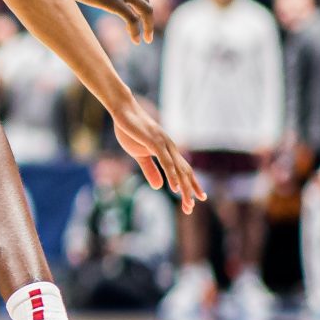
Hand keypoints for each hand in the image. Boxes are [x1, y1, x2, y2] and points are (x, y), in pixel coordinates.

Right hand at [110, 97, 202, 213]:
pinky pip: (166, 162)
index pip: (183, 170)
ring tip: (188, 203)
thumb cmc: (130, 131)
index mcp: (168, 150)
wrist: (122, 111)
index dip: (191, 184)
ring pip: (178, 170)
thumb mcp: (139, 155)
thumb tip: (159, 187)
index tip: (197, 199)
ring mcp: (164, 145)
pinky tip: (176, 188)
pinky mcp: (155, 142)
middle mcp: (170, 148)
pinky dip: (172, 175)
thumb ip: (150, 170)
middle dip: (190, 191)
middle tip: (191, 208)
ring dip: (184, 188)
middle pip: (185, 172)